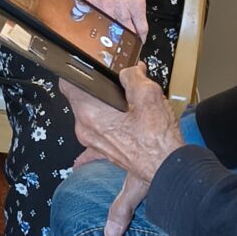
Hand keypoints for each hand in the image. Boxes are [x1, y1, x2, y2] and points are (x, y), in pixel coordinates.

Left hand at [60, 70, 184, 233]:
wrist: (168, 169)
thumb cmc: (157, 140)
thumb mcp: (148, 94)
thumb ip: (133, 76)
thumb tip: (131, 71)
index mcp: (90, 114)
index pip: (67, 84)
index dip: (80, 71)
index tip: (90, 67)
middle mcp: (86, 131)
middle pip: (82, 99)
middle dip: (99, 89)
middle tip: (118, 82)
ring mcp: (95, 143)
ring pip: (92, 116)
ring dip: (106, 107)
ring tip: (128, 102)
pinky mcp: (107, 152)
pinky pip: (101, 136)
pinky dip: (109, 127)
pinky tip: (120, 124)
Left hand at [76, 0, 146, 44]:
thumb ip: (79, 4)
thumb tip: (74, 18)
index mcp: (90, 4)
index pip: (89, 30)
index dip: (91, 43)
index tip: (94, 50)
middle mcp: (106, 7)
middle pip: (110, 36)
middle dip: (111, 46)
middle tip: (112, 53)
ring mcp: (123, 7)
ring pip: (127, 33)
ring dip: (128, 43)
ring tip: (127, 49)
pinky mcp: (137, 5)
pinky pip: (141, 26)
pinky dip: (141, 36)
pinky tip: (139, 40)